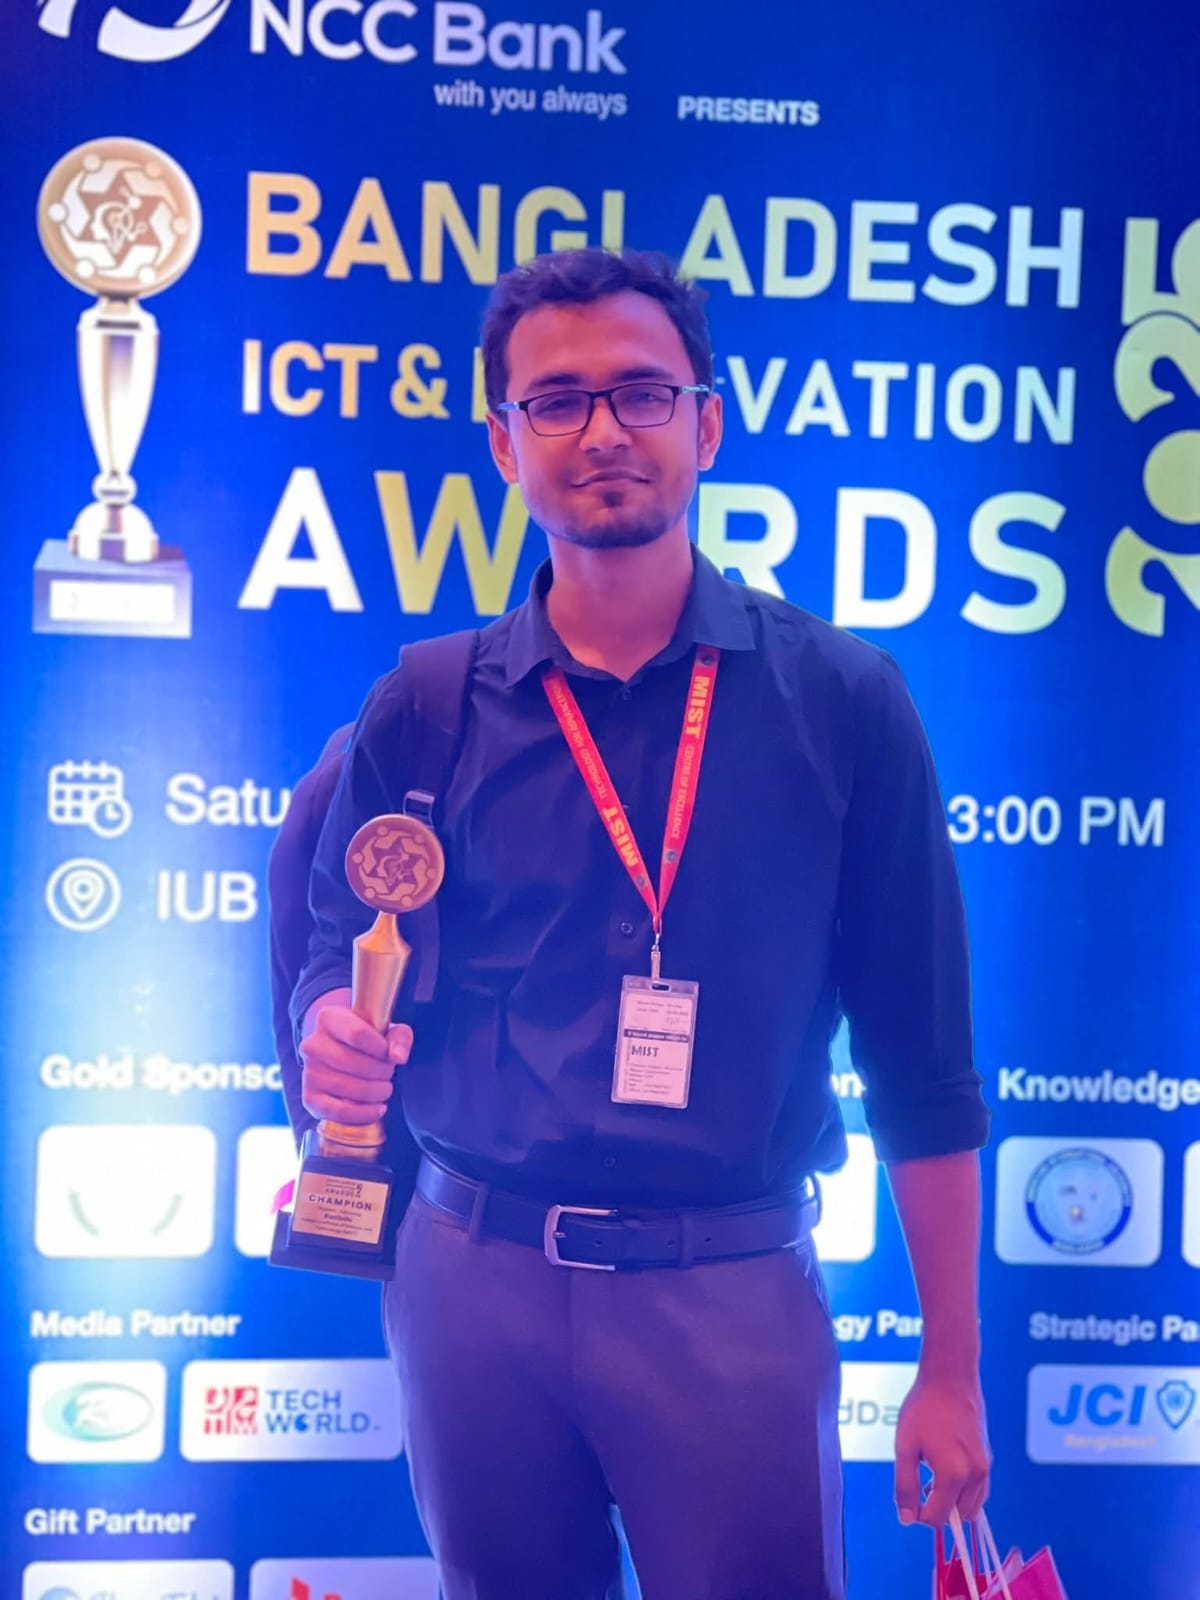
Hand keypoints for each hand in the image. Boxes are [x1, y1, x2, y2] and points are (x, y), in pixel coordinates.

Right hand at [299, 1003, 413, 1124]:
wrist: (343, 1054)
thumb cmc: (369, 1040)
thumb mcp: (389, 1030)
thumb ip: (399, 1037)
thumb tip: (398, 1057)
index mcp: (328, 1018)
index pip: (357, 1034)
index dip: (380, 1048)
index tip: (388, 1054)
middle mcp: (312, 1044)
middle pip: (353, 1063)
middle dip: (381, 1072)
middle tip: (388, 1073)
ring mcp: (309, 1072)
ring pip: (347, 1088)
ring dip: (375, 1093)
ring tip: (384, 1088)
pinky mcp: (309, 1098)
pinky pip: (337, 1112)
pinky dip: (362, 1114)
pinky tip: (378, 1109)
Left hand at [894, 1370, 990, 1528]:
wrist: (950, 1378)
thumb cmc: (924, 1408)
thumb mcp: (905, 1447)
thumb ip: (905, 1486)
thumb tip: (907, 1519)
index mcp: (953, 1474)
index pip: (937, 1518)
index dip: (919, 1515)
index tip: (909, 1498)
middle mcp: (975, 1475)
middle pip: (957, 1517)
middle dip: (937, 1509)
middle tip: (919, 1485)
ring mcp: (985, 1467)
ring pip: (972, 1507)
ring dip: (952, 1502)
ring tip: (931, 1477)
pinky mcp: (988, 1459)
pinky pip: (979, 1491)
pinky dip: (964, 1492)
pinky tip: (946, 1470)